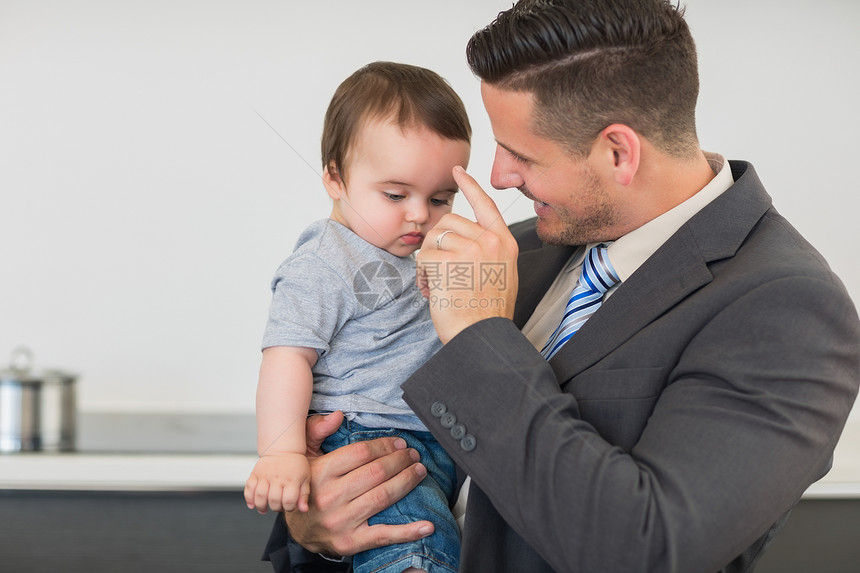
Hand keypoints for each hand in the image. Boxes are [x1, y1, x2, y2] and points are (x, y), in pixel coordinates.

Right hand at [245, 452, 310, 513]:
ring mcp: (265, 475)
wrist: (283, 448)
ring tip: (264, 509)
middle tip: (278, 506)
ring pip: (260, 496)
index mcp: (292, 479)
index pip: (289, 501)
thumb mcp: (305, 478)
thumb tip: (303, 510)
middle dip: (276, 508)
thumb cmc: (296, 465)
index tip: (289, 506)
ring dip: (261, 506)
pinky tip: (252, 504)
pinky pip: (249, 488)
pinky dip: (249, 498)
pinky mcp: (256, 473)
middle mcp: (278, 477)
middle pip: (274, 500)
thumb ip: (304, 495)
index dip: (289, 508)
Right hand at [284, 412, 433, 556]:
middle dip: (400, 461)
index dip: (385, 445)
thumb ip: (317, 431)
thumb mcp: (303, 455)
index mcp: (320, 472)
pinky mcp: (350, 542)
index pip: (361, 453)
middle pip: (376, 473)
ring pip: (383, 497)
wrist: (297, 529)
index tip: (399, 443)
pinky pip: (384, 535)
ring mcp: (341, 521)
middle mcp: (330, 497)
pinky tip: (427, 526)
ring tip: (419, 472)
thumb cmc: (307, 487)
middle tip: (413, 455)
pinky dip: (408, 531)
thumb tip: (338, 415)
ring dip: (407, 482)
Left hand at [417, 166, 518, 342]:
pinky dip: (423, 275)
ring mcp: (470, 250)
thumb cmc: (487, 313)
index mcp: (504, 243)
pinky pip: (423, 256)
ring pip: (434, 237)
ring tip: (438, 283)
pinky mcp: (448, 261)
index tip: (457, 171)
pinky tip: (433, 291)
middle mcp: (490, 242)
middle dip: (438, 243)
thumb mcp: (500, 274)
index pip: (485, 205)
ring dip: (429, 260)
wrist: (482, 336)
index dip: (470, 186)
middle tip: (441, 271)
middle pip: (450, 221)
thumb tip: (462, 235)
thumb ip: (487, 250)